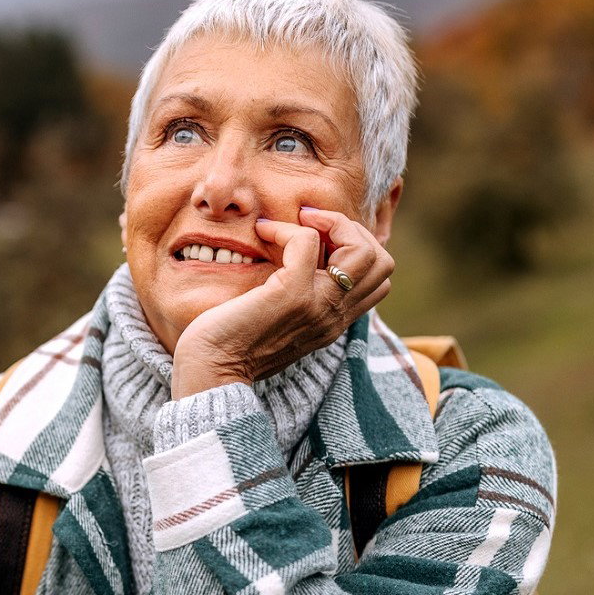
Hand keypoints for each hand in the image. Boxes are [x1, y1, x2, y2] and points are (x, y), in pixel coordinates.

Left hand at [170, 207, 393, 399]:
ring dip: (332, 223)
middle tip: (313, 225)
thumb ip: (298, 299)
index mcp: (333, 323)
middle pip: (382, 262)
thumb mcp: (278, 322)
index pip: (379, 280)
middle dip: (352, 231)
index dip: (357, 249)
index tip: (319, 240)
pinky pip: (307, 242)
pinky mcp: (292, 295)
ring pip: (362, 250)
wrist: (211, 373)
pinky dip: (287, 228)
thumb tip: (293, 259)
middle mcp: (334, 316)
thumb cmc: (230, 345)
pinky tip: (263, 233)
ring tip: (299, 222)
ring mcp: (318, 306)